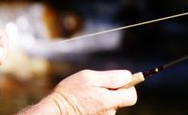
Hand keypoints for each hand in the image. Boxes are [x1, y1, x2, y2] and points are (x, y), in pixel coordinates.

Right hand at [20, 70, 137, 114]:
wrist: (55, 112)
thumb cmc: (70, 93)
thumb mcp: (90, 77)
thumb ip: (112, 77)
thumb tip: (128, 77)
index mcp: (109, 101)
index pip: (132, 96)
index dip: (128, 86)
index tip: (118, 82)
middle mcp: (109, 113)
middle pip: (121, 100)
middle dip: (113, 92)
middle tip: (98, 88)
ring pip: (110, 105)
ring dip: (102, 98)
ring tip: (86, 96)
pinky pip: (101, 110)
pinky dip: (96, 106)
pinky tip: (84, 104)